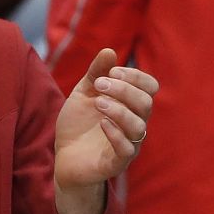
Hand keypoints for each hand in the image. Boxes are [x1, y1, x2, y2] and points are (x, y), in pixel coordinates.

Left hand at [53, 48, 157, 191]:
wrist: (64, 157)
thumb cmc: (78, 124)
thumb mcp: (83, 93)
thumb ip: (96, 73)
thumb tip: (109, 50)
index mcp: (130, 105)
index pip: (149, 87)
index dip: (135, 76)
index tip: (112, 70)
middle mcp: (135, 123)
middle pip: (145, 103)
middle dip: (124, 90)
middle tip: (100, 84)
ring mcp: (129, 144)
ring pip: (139, 126)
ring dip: (119, 110)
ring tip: (98, 102)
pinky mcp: (117, 163)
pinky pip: (127, 149)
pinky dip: (116, 134)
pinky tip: (102, 123)